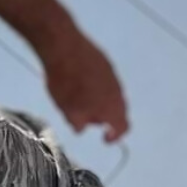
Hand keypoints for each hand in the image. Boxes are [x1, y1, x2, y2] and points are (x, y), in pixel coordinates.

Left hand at [38, 26, 129, 142]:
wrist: (63, 47)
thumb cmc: (66, 84)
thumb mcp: (68, 111)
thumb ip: (78, 123)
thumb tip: (83, 127)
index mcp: (113, 107)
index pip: (123, 127)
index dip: (115, 136)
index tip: (104, 138)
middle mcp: (118, 92)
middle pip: (118, 110)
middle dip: (105, 117)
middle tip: (87, 118)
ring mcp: (113, 75)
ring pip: (112, 94)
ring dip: (100, 101)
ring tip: (80, 100)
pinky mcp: (105, 61)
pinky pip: (105, 80)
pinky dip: (96, 87)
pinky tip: (80, 83)